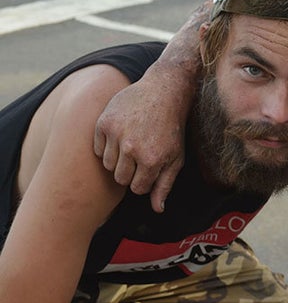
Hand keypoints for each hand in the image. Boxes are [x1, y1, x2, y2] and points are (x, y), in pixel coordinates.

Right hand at [94, 76, 185, 212]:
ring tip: (132, 143)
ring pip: (107, 165)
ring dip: (118, 159)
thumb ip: (165, 185)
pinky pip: (97, 148)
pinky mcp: (104, 122)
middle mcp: (131, 149)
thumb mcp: (176, 158)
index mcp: (152, 160)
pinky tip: (122, 133)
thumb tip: (157, 210)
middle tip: (141, 154)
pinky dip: (106, 145)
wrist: (164, 92)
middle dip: (131, 171)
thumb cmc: (172, 128)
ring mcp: (116, 134)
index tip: (151, 166)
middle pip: (120, 179)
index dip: (144, 180)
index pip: (137, 189)